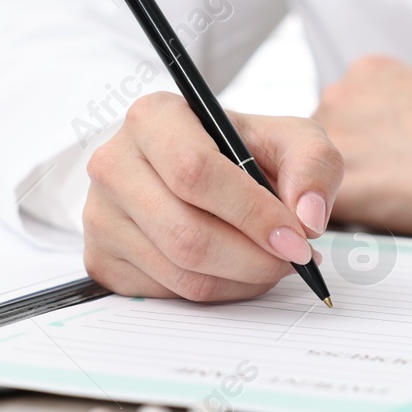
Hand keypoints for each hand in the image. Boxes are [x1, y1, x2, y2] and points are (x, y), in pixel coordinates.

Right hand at [83, 91, 343, 300]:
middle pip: (186, 233)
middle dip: (252, 258)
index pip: (194, 172)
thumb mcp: (288, 139)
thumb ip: (312, 164)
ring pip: (180, 272)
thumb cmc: (240, 152)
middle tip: (293, 260)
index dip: (251, 212)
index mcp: (153, 117)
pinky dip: (217, 292)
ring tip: (271, 261)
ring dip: (241, 279)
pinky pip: (167, 294)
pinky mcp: (101, 259)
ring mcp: (99, 215)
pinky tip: (236, 269)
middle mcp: (113, 163)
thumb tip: (308, 217)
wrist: (194, 172)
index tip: (296, 238)